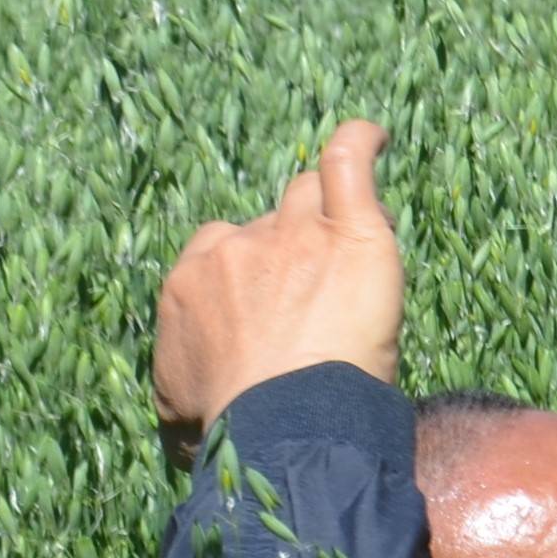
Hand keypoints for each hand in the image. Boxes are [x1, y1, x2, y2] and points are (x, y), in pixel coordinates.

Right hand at [152, 119, 406, 463]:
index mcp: (192, 280)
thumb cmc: (235, 421)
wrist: (281, 418)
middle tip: (320, 290)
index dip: (254, 266)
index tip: (276, 297)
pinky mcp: (350, 233)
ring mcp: (294, 235)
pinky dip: (360, 143)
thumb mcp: (181, 407)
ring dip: (326, 210)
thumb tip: (186, 418)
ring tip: (352, 244)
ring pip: (307, 193)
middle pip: (270, 221)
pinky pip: (350, 163)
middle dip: (293, 245)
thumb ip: (182, 386)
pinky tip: (374, 136)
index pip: (223, 247)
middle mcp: (237, 247)